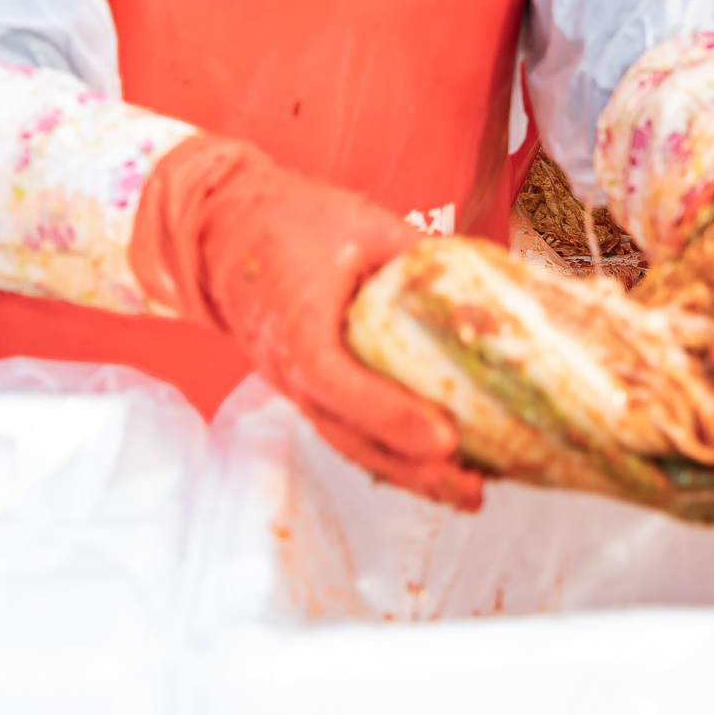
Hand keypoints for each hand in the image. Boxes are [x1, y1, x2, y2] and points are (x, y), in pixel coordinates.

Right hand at [132, 134, 483, 509]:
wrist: (225, 231)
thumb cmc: (291, 221)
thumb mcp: (361, 223)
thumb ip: (418, 255)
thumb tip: (489, 277)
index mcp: (295, 324)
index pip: (336, 381)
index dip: (388, 414)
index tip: (444, 437)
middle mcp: (288, 368)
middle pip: (347, 434)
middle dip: (411, 468)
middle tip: (472, 488)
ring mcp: (294, 386)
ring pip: (349, 444)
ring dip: (407, 475)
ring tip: (468, 493)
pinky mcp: (307, 390)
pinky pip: (348, 431)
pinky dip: (391, 454)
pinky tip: (437, 467)